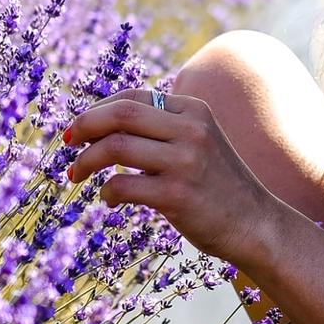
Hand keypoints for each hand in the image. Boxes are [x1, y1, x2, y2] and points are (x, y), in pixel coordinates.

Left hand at [65, 87, 279, 264]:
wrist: (256, 225)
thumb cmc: (219, 186)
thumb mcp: (201, 143)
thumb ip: (165, 129)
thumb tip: (106, 123)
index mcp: (194, 111)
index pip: (133, 97)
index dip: (98, 109)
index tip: (79, 128)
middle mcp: (191, 130)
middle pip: (121, 114)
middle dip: (85, 125)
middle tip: (67, 143)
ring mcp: (185, 162)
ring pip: (115, 147)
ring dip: (86, 161)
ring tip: (76, 175)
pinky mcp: (177, 196)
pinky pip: (122, 185)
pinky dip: (106, 192)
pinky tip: (109, 200)